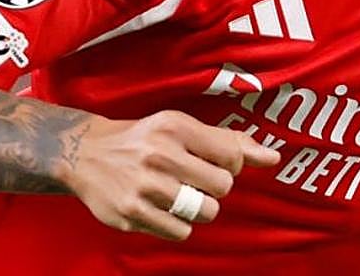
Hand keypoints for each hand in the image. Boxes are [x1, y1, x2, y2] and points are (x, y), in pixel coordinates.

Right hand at [61, 110, 280, 240]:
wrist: (85, 153)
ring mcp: (145, 186)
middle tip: (194, 180)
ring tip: (180, 195)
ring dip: (199, 208)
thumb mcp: (181, 128)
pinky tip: (162, 208)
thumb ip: (228, 141)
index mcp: (175, 128)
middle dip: (215, 188)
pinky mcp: (131, 214)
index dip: (232, 165)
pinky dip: (178, 224)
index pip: (232, 156)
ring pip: (205, 212)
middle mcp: (160, 154)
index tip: (215, 164)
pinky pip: (181, 232)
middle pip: (222, 187)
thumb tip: (274, 157)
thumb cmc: (144, 139)